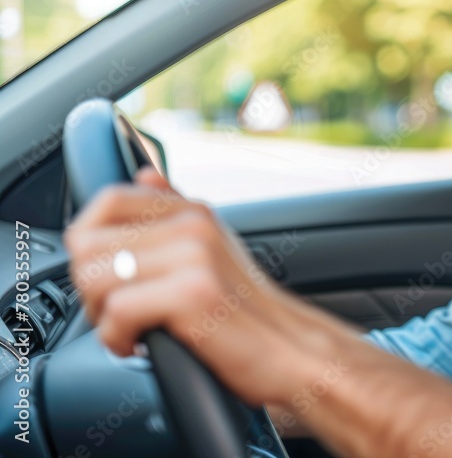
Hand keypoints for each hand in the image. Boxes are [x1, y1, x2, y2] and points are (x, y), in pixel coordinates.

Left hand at [64, 167, 324, 406]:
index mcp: (194, 212)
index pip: (108, 200)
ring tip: (133, 329)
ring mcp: (195, 256)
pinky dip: (118, 340)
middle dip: (91, 288)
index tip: (110, 278)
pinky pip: (116, 312)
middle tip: (121, 313)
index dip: (89, 244)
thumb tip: (146, 173)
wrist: (292, 350)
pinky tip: (143, 346)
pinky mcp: (192, 293)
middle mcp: (194, 224)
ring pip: (94, 278)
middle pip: (88, 244)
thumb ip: (175, 213)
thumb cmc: (247, 312)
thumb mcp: (212, 250)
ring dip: (101, 316)